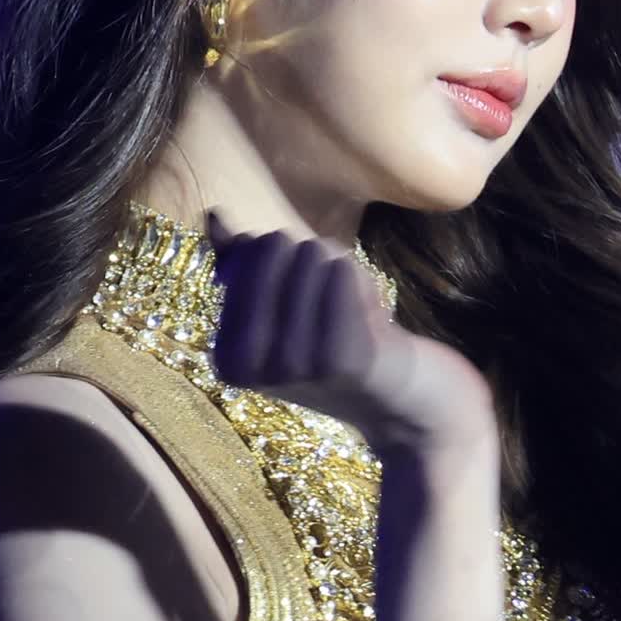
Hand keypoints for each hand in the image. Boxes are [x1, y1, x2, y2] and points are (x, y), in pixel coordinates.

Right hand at [205, 210, 497, 458]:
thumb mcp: (285, 315)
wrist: (405, 401)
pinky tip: (373, 317)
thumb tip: (215, 218)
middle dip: (311, 256)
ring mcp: (296, 365)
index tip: (305, 304)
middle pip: (274, 247)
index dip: (285, 258)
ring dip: (340, 269)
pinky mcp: (342, 359)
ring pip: (311, 254)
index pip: (245, 253)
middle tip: (334, 302)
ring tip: (354, 313)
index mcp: (229, 357)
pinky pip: (342, 273)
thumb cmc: (341, 346)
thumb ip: (246, 268)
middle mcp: (254, 366)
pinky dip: (361, 281)